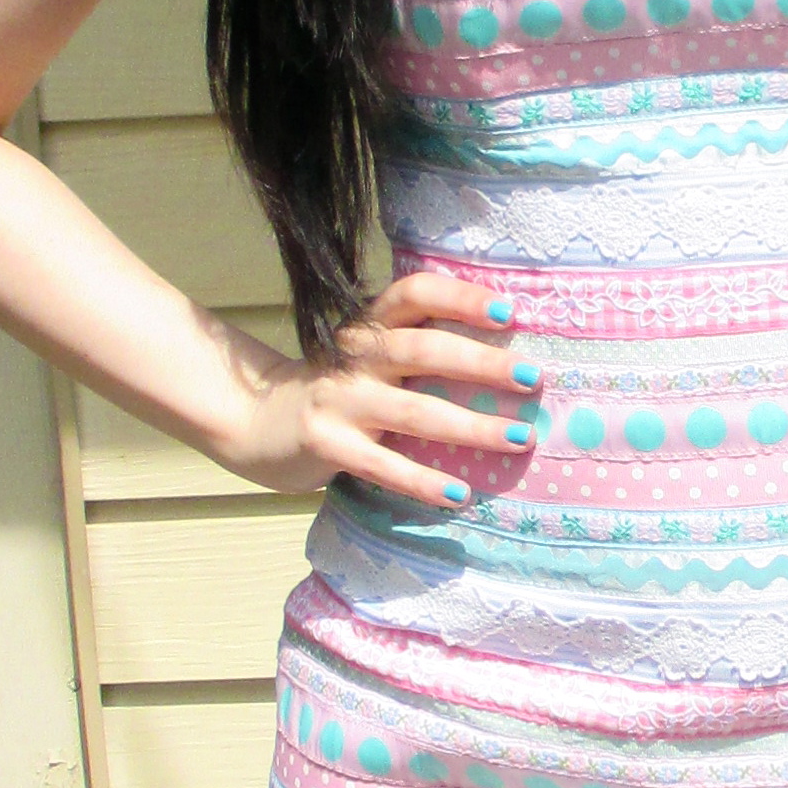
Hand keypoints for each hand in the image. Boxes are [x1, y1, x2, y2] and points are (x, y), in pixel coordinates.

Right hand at [216, 269, 537, 506]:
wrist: (256, 422)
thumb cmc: (336, 390)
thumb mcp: (368, 357)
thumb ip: (416, 351)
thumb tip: (506, 364)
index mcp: (369, 325)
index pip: (415, 293)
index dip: (461, 297)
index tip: (509, 311)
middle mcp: (355, 356)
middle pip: (423, 349)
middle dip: (481, 363)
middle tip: (532, 377)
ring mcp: (338, 399)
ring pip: (414, 410)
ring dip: (471, 426)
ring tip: (519, 438)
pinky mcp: (326, 444)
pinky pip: (382, 465)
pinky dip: (422, 481)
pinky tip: (458, 493)